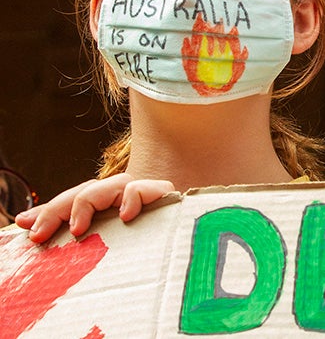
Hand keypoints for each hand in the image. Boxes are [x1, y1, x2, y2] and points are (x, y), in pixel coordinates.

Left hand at [14, 174, 174, 243]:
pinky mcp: (165, 197)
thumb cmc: (142, 255)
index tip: (25, 227)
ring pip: (113, 184)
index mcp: (109, 207)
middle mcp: (126, 197)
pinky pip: (146, 188)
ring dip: (89, 201)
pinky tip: (124, 215)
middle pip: (89, 189)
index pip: (75, 197)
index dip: (49, 209)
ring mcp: (145, 194)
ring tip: (77, 230)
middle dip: (59, 208)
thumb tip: (24, 223)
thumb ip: (71, 236)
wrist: (185, 255)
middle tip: (41, 233)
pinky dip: (133, 197)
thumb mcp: (102, 247)